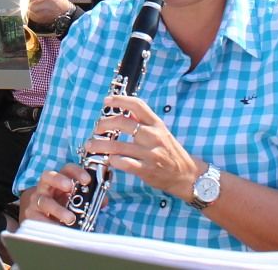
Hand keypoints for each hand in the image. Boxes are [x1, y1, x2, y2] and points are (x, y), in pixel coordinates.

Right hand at [19, 166, 89, 226]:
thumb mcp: (72, 200)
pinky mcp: (30, 215)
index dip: (76, 172)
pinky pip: (38, 219)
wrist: (36, 216)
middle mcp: (45, 187)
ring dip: (58, 210)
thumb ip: (88, 198)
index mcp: (58, 180)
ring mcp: (36, 200)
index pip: (66, 169)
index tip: (87, 179)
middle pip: (48, 176)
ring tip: (70, 219)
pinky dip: (49, 224)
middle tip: (70, 187)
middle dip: (59, 180)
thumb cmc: (59, 205)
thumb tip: (103, 200)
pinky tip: (59, 229)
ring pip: (44, 201)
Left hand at [25, 0, 74, 24]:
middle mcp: (41, 6)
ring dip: (26, 6)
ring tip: (32, 2)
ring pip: (26, 10)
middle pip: (26, 3)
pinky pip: (29, 15)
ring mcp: (39, 14)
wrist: (66, 13)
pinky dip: (30, 12)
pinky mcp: (38, 20)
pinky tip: (34, 9)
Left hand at [83, 94, 201, 201]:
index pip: (138, 105)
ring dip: (100, 145)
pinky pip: (125, 163)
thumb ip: (144, 121)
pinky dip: (113, 160)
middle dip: (104, 124)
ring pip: (119, 145)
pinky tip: (108, 159)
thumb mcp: (161, 132)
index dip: (120, 100)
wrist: (187, 175)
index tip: (106, 101)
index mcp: (156, 124)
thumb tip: (126, 108)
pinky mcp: (147, 170)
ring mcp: (150, 153)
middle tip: (96, 128)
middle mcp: (154, 136)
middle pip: (123, 123)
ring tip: (90, 146)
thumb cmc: (171, 152)